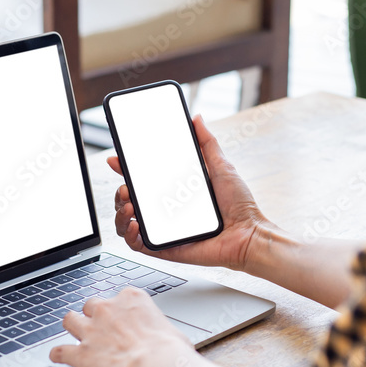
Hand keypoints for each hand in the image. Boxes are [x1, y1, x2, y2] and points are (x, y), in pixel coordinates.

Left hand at [49, 288, 192, 366]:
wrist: (158, 364)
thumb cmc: (171, 350)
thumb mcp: (172, 331)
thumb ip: (161, 332)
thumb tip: (169, 342)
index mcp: (131, 299)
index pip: (120, 298)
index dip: (120, 311)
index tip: (123, 319)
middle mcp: (107, 309)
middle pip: (91, 305)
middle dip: (93, 315)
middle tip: (99, 327)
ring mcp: (91, 330)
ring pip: (70, 319)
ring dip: (71, 326)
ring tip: (74, 333)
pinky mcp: (81, 353)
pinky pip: (61, 351)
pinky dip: (58, 354)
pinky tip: (57, 357)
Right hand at [109, 115, 266, 270]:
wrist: (249, 234)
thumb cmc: (239, 205)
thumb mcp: (221, 167)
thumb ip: (207, 143)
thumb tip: (197, 118)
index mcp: (175, 191)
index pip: (142, 180)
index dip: (124, 170)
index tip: (117, 159)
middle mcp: (166, 210)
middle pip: (129, 200)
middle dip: (120, 192)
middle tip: (127, 188)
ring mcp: (164, 230)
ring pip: (126, 222)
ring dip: (120, 212)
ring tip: (129, 205)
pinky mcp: (166, 248)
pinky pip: (138, 245)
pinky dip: (129, 235)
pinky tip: (135, 225)